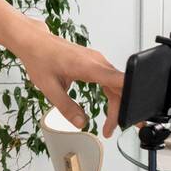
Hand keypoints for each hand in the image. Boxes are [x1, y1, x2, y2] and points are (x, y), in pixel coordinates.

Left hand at [15, 18, 123, 136]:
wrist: (34, 42)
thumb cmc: (39, 58)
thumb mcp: (49, 87)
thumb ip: (66, 107)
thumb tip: (80, 123)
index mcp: (89, 66)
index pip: (120, 80)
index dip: (132, 95)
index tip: (136, 110)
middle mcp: (97, 62)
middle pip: (121, 87)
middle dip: (122, 109)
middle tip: (120, 128)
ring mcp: (97, 61)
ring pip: (116, 85)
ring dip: (117, 104)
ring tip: (110, 124)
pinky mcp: (94, 63)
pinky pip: (109, 81)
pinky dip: (112, 95)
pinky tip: (109, 108)